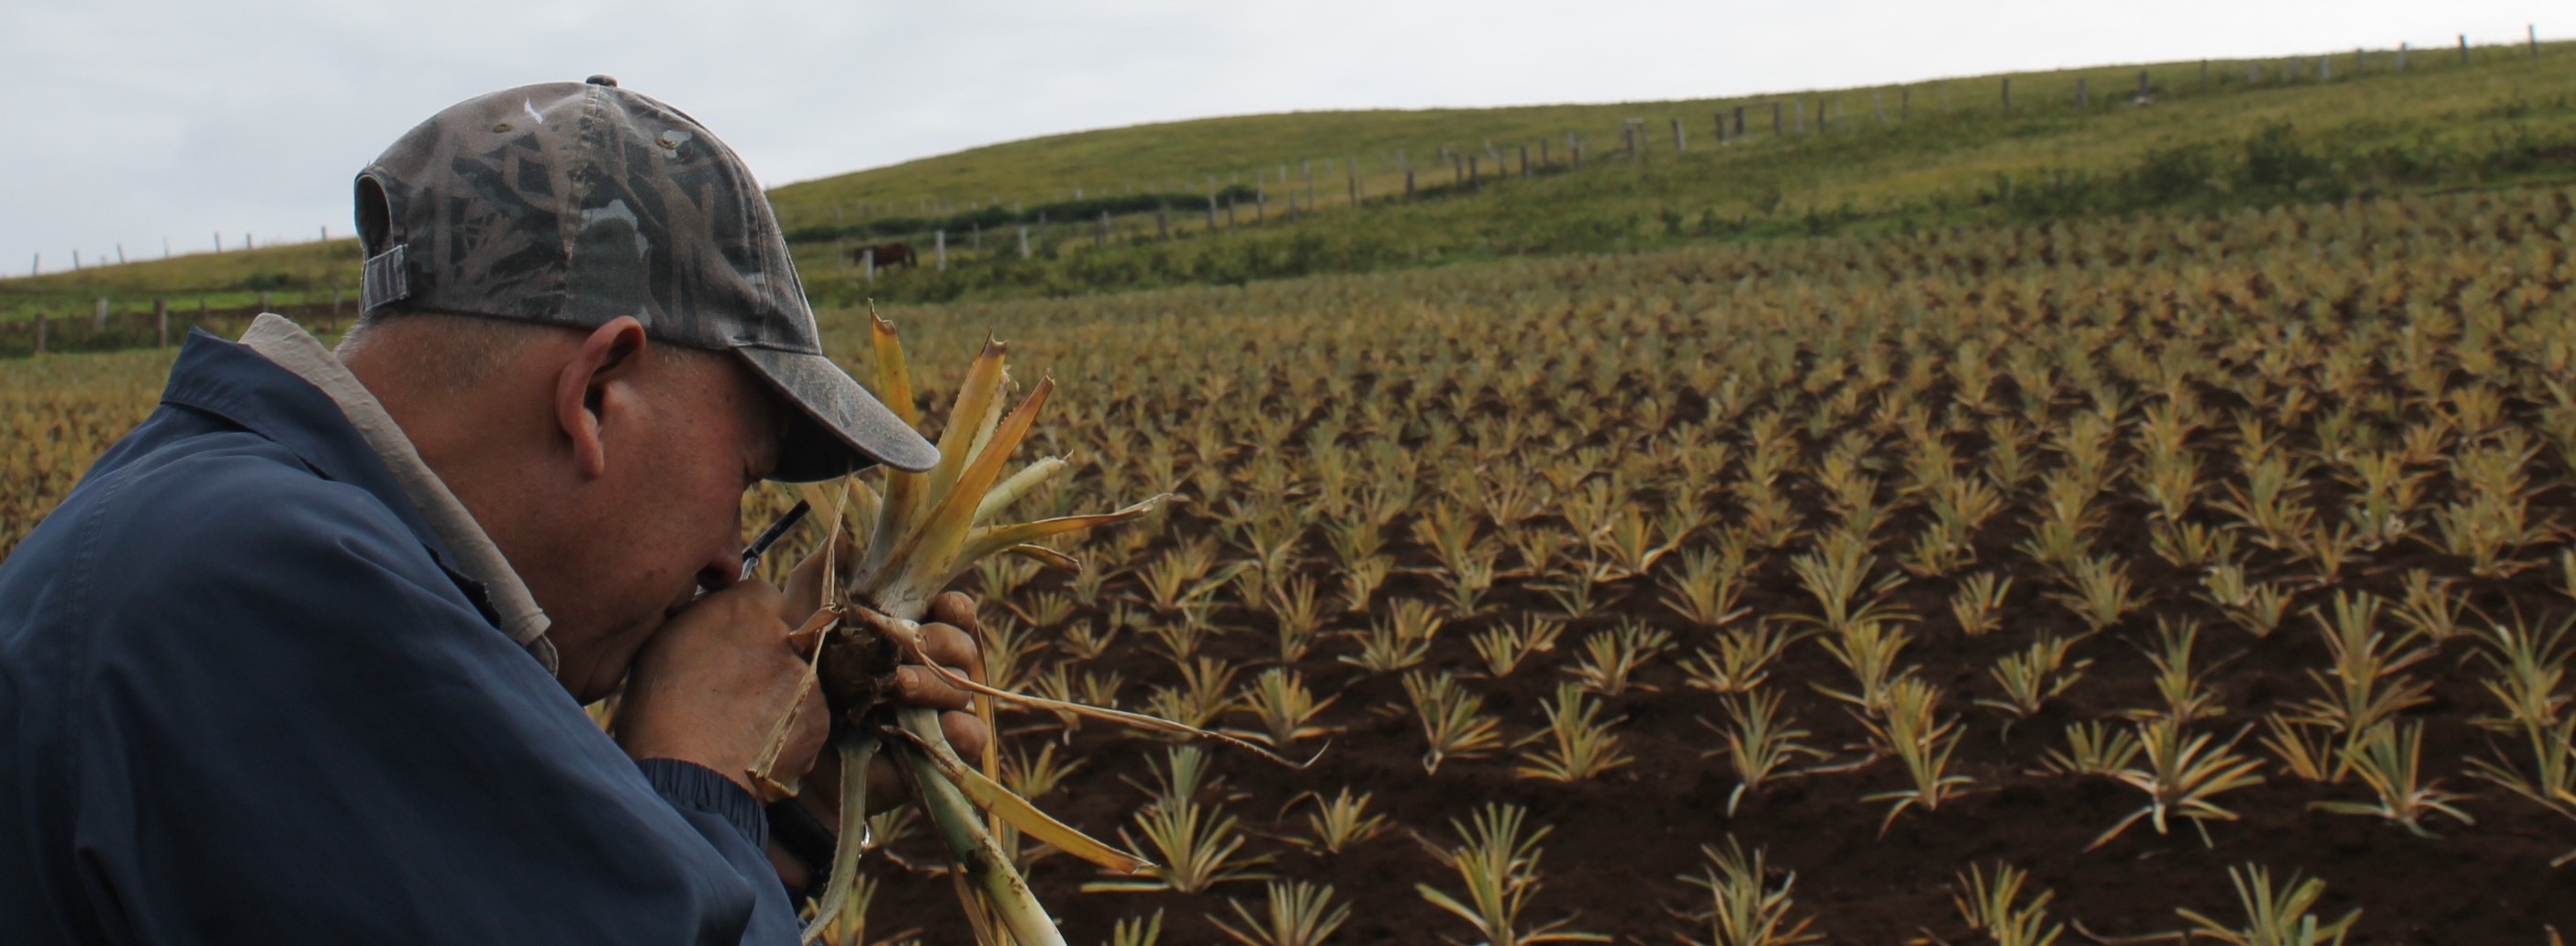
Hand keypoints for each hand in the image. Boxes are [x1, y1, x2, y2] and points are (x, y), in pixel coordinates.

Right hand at [611, 580, 825, 793]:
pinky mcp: (819, 717)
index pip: (761, 594)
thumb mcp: (664, 642)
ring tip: (738, 725)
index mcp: (742, 606)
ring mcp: (806, 677)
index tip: (730, 645)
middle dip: (766, 654)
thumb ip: (703, 616)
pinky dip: (786, 727)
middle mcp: (782, 634)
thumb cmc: (658, 712)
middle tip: (733, 689)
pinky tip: (754, 744)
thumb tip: (719, 614)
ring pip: (797, 677)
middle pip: (785, 634)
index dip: (744, 621)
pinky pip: (804, 715)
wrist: (685, 776)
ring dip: (777, 693)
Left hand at [772, 590, 987, 879]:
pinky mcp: (938, 753)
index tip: (942, 603)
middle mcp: (928, 669)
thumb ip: (820, 577)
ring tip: (897, 686)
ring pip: (966, 687)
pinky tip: (939, 727)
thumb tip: (843, 534)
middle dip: (942, 641)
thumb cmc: (794, 687)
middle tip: (910, 646)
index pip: (954, 610)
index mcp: (907, 633)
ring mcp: (936, 712)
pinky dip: (961, 730)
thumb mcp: (801, 625)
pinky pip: (972, 737)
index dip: (955, 605)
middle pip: (965, 645)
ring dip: (936, 683)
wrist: (783, 764)